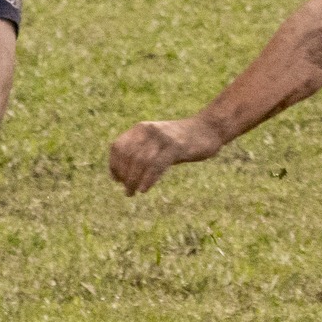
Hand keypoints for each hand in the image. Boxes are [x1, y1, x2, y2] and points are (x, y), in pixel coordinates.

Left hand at [108, 116, 222, 195]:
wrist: (208, 129)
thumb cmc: (181, 141)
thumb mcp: (157, 144)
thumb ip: (142, 153)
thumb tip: (123, 177)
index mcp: (141, 129)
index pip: (118, 146)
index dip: (114, 165)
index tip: (117, 180)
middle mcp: (148, 130)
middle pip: (128, 156)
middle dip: (124, 176)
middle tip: (127, 191)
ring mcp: (162, 138)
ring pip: (140, 161)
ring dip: (133, 180)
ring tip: (133, 193)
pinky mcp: (176, 146)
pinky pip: (157, 164)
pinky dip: (148, 179)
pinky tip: (144, 189)